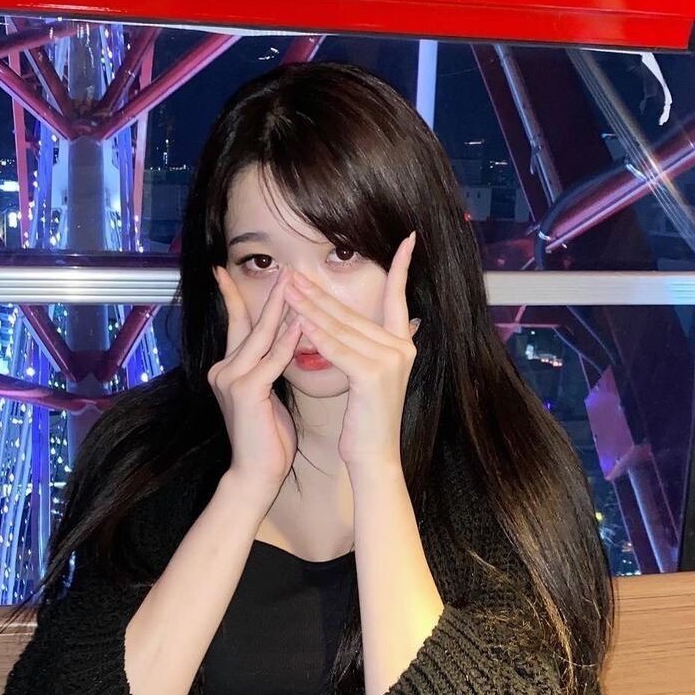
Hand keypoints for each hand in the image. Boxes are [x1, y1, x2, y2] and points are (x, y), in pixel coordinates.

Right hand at [209, 264, 302, 509]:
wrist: (255, 474)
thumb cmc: (267, 438)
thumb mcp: (267, 393)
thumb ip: (269, 365)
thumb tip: (287, 338)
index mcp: (229, 369)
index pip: (236, 326)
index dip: (233, 298)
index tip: (225, 271)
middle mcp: (224, 369)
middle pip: (249, 325)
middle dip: (269, 296)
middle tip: (282, 269)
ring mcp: (231, 379)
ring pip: (260, 337)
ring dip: (281, 309)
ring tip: (295, 283)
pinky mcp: (245, 391)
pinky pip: (271, 360)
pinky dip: (287, 341)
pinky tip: (302, 324)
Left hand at [283, 231, 419, 473]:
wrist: (375, 456)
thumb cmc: (367, 418)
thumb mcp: (369, 375)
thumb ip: (366, 345)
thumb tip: (348, 322)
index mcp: (403, 344)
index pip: (400, 297)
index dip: (403, 267)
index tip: (408, 238)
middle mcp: (402, 348)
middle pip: (352, 312)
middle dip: (318, 291)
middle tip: (293, 271)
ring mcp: (389, 361)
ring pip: (341, 327)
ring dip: (309, 307)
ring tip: (286, 289)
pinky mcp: (372, 376)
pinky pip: (338, 349)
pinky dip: (316, 335)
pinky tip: (297, 321)